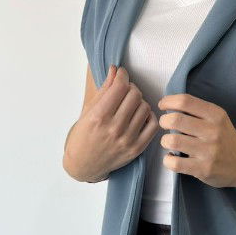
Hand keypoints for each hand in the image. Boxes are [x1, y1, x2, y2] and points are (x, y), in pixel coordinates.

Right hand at [65, 66, 159, 181]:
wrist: (83, 164)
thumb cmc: (82, 136)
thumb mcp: (88, 111)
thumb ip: (104, 89)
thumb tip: (115, 70)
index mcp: (98, 116)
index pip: (120, 87)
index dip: (122, 76)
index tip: (121, 74)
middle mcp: (114, 128)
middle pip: (135, 95)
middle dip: (130, 87)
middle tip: (124, 91)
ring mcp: (127, 139)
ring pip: (145, 107)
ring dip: (139, 101)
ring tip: (129, 104)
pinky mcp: (137, 148)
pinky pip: (153, 124)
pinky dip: (148, 116)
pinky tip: (139, 116)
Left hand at [158, 93, 235, 189]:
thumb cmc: (226, 138)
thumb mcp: (218, 118)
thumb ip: (198, 111)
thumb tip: (169, 104)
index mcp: (216, 115)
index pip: (185, 101)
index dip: (168, 101)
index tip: (163, 105)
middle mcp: (212, 131)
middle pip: (175, 119)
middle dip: (164, 121)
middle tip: (165, 124)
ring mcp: (208, 151)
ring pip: (172, 141)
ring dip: (165, 141)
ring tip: (169, 142)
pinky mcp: (203, 169)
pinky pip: (174, 163)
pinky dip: (167, 160)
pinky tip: (173, 157)